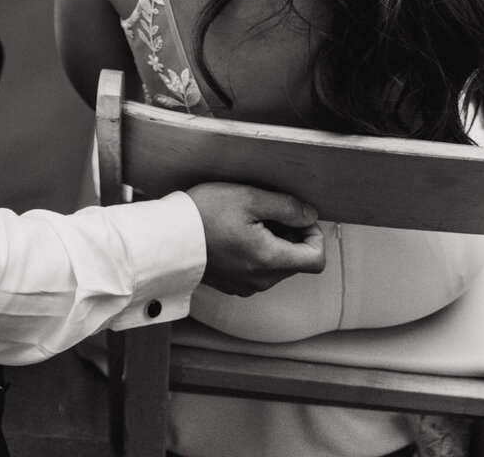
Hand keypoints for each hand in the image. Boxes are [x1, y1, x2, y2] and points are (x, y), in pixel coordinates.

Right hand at [191, 184, 325, 296]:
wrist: (167, 239)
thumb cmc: (205, 215)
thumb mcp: (248, 198)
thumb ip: (286, 207)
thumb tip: (310, 215)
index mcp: (270, 260)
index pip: (316, 259)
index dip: (314, 234)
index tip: (297, 216)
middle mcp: (262, 280)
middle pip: (296, 261)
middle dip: (291, 235)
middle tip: (267, 211)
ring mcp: (246, 285)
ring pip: (277, 266)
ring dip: (273, 243)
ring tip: (248, 219)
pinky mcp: (232, 285)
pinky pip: (258, 270)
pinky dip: (257, 252)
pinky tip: (236, 233)